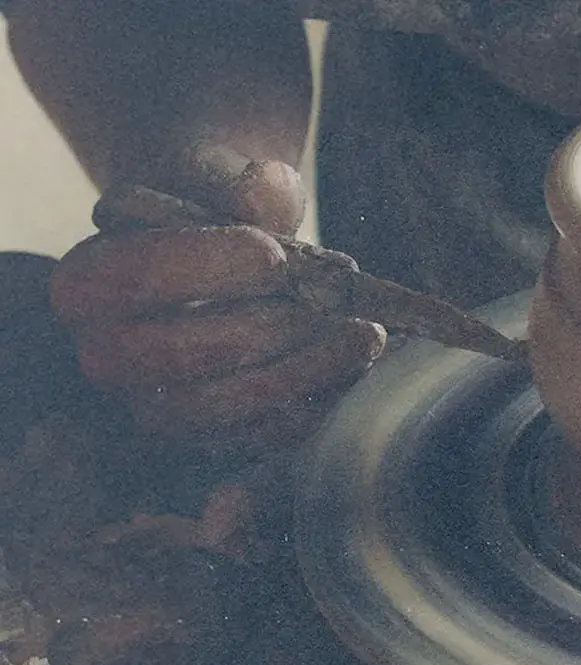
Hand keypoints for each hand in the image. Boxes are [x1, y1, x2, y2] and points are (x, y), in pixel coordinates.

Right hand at [49, 144, 385, 454]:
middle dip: (266, 329)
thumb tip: (262, 184)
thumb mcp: (223, 180)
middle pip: (175, 354)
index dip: (209, 266)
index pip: (137, 278)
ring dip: (300, 375)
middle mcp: (104, 353)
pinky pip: (255, 439)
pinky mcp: (206, 439)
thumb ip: (239, 183)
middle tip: (333, 306)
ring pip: (217, 408)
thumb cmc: (217, 210)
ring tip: (363, 338)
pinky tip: (354, 370)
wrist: (228, 249)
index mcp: (87, 281)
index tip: (275, 254)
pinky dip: (312, 408)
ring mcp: (152, 405)